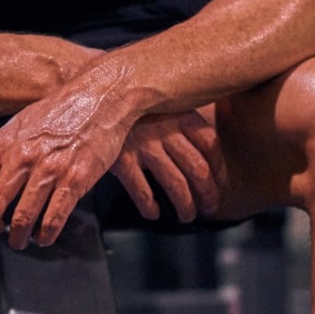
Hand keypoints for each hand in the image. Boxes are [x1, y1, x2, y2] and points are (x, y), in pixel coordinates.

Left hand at [0, 77, 133, 249]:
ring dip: (17, 237)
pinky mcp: (75, 180)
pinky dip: (46, 234)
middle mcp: (25, 155)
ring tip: (18, 240)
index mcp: (8, 139)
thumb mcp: (23, 120)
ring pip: (23, 217)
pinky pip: (54, 218)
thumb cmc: (62, 108)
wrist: (101, 97)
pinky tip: (44, 236)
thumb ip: (0, 146)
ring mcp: (50, 169)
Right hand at [111, 110, 225, 222]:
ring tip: (186, 216)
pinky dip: (150, 206)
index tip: (220, 183)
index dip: (218, 168)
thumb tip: (202, 149)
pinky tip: (153, 212)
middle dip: (208, 194)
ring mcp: (144, 143)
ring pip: (176, 184)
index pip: (209, 143)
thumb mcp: (159, 102)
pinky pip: (142, 191)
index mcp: (179, 111)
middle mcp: (165, 127)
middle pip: (197, 168)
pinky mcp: (121, 158)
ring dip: (185, 206)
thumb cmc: (129, 102)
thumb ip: (179, 118)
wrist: (94, 97)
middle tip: (209, 207)